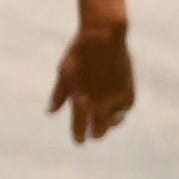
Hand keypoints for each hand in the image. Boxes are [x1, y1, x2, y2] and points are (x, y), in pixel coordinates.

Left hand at [50, 21, 135, 144]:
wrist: (103, 36)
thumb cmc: (78, 53)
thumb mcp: (64, 73)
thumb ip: (58, 96)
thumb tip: (50, 113)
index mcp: (81, 100)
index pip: (80, 127)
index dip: (79, 136)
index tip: (79, 141)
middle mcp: (100, 102)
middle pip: (100, 128)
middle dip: (96, 134)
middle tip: (93, 136)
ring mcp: (116, 96)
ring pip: (115, 120)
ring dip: (109, 124)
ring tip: (105, 126)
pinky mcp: (128, 88)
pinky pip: (126, 107)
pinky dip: (121, 112)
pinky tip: (118, 113)